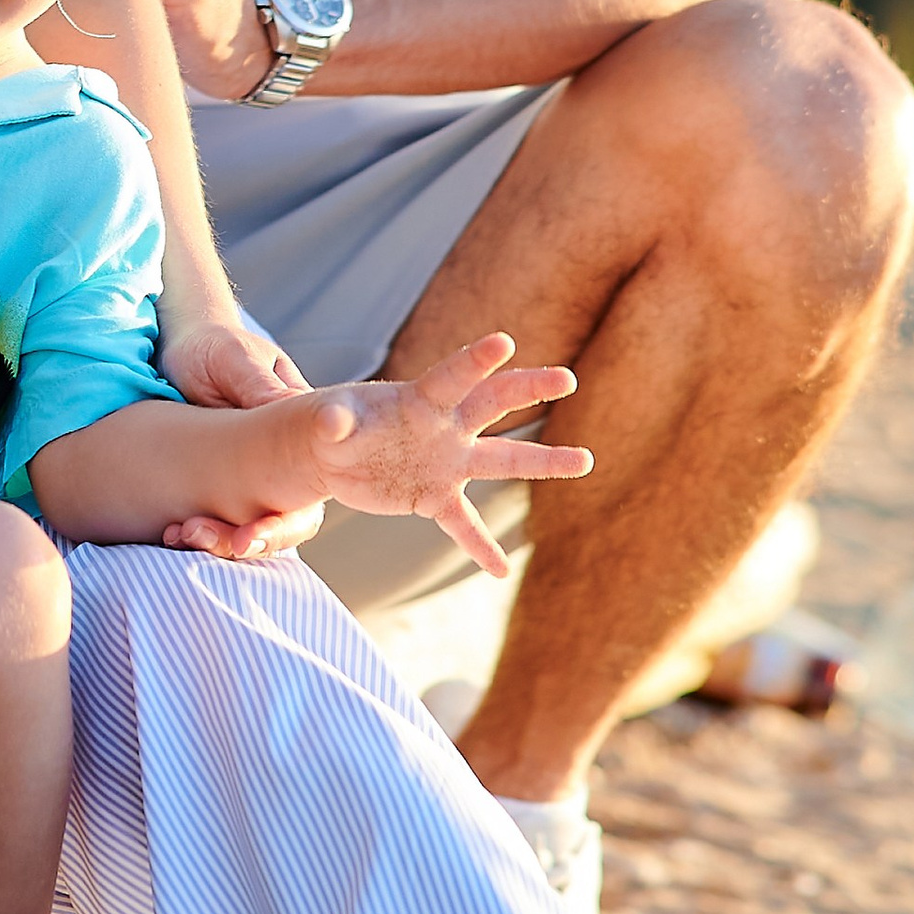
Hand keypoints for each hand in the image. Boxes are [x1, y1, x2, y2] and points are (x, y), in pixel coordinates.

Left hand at [156, 315, 322, 557]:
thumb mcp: (234, 359)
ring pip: (251, 525)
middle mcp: (285, 459)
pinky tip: (170, 533)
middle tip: (214, 541)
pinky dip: (198, 532)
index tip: (252, 536)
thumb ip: (259, 385)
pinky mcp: (221, 483)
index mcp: (300, 428)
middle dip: (253, 540)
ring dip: (220, 540)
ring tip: (181, 535)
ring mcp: (253, 475)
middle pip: (284, 518)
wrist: (179, 347)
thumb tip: (291, 407)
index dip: (285, 519)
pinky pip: (220, 517)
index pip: (309, 487)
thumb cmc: (212, 346)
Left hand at [304, 331, 590, 578]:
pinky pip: (463, 525)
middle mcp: (444, 427)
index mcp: (420, 399)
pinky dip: (479, 547)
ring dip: (543, 461)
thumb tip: (330, 421)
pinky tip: (499, 571)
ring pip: (501, 460)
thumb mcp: (328, 419)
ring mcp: (446, 463)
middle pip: (494, 403)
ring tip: (585, 461)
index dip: (475, 361)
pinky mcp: (434, 496)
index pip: (452, 377)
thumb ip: (333, 420)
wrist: (330, 454)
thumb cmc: (333, 422)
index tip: (504, 342)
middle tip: (567, 378)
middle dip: (529, 388)